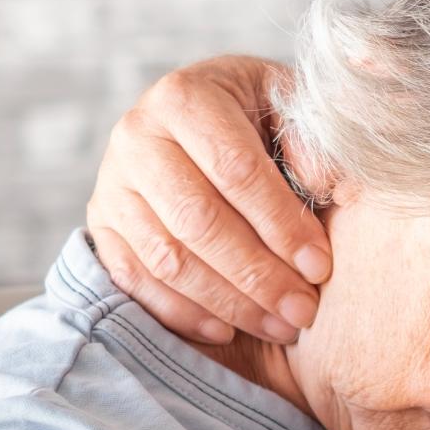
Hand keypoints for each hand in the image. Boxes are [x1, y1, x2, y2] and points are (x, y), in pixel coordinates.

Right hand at [86, 55, 331, 344]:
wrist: (198, 114)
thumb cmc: (258, 113)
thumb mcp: (291, 106)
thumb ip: (312, 141)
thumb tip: (327, 186)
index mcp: (186, 98)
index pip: (235, 171)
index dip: (281, 223)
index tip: (320, 266)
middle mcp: (137, 137)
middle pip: (198, 221)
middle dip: (257, 274)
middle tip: (303, 310)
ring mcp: (112, 184)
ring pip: (167, 258)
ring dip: (227, 302)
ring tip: (279, 326)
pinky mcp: (102, 225)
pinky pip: (135, 280)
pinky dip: (182, 312)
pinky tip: (228, 331)